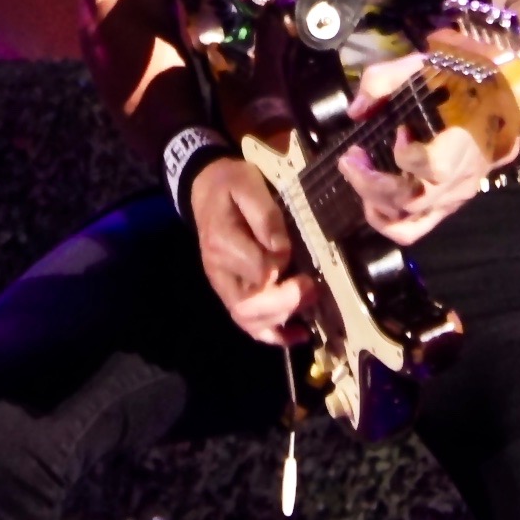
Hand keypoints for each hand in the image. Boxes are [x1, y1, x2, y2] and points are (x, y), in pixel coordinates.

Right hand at [188, 158, 312, 344]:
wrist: (206, 190)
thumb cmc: (230, 186)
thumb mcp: (247, 184)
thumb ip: (265, 215)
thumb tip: (282, 248)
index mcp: (222, 243)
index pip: (257, 270)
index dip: (280, 265)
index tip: (294, 248)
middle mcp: (219, 272)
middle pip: (248, 306)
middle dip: (285, 302)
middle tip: (313, 286)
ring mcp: (223, 287)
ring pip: (248, 321)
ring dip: (282, 318)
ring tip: (309, 302)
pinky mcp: (232, 294)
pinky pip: (249, 325)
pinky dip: (275, 335)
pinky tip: (300, 334)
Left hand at [336, 53, 493, 247]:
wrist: (501, 101)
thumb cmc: (461, 82)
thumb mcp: (423, 65)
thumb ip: (384, 80)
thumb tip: (356, 111)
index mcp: (463, 144)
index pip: (432, 167)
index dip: (406, 155)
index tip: (399, 130)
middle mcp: (458, 179)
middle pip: (410, 200)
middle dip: (369, 182)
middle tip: (351, 157)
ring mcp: (453, 198)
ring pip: (408, 224)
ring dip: (374, 205)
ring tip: (358, 176)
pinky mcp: (447, 206)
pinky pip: (415, 228)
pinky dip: (387, 219)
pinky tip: (371, 197)